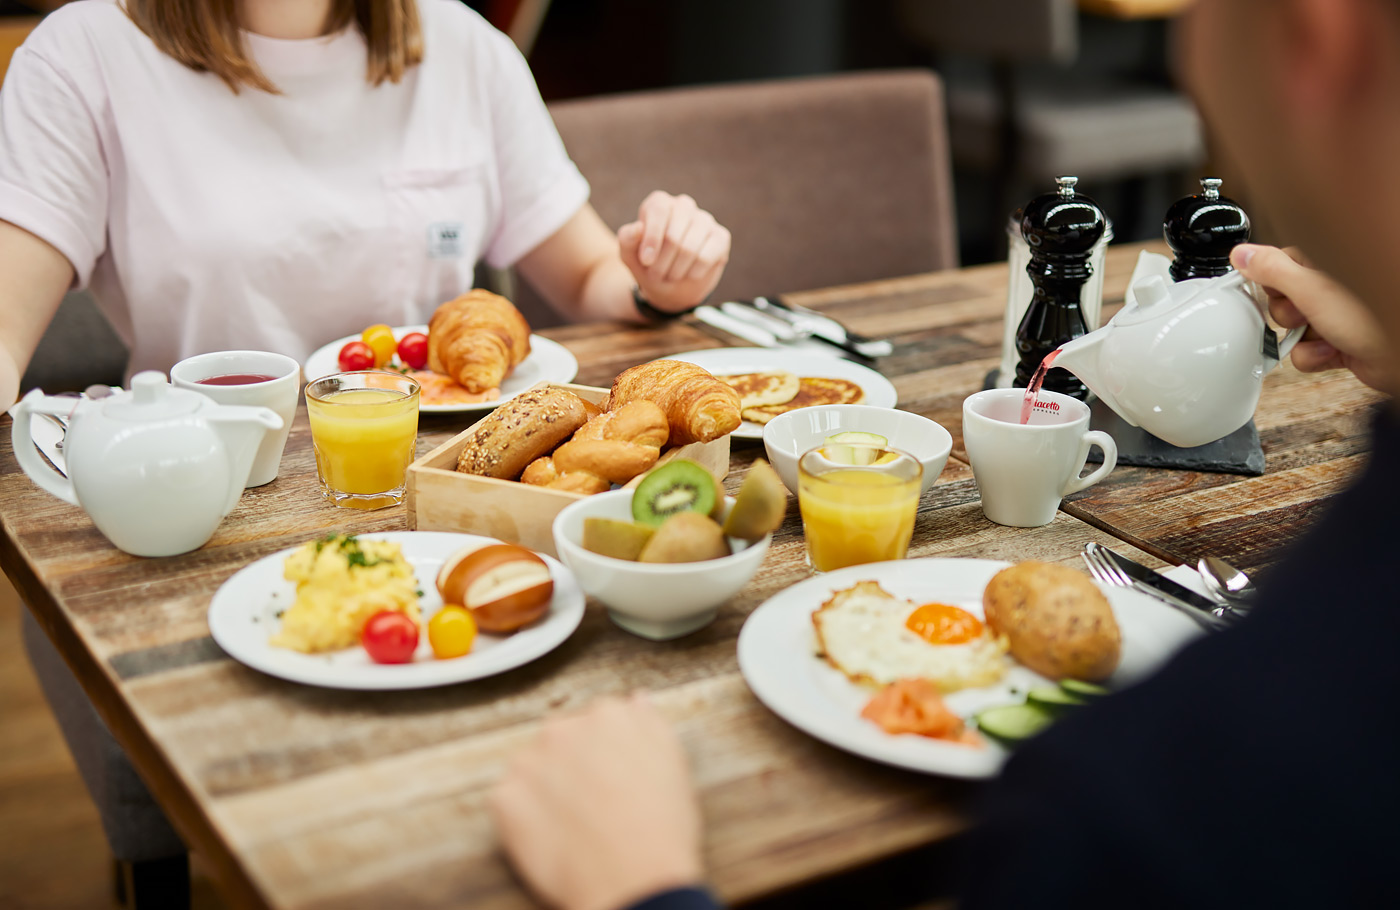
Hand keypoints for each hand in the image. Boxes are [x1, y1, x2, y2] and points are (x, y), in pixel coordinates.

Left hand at [489, 693, 704, 909]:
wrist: (633, 880)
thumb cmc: (660, 827)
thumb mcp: (672, 762)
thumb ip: (648, 722)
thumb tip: (635, 700)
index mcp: (607, 714)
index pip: (596, 722)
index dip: (604, 754)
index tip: (611, 778)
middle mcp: (563, 728)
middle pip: (559, 740)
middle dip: (570, 765)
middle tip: (592, 803)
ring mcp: (528, 762)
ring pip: (530, 768)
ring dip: (543, 788)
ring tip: (571, 824)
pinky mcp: (503, 798)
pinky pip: (508, 801)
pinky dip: (523, 817)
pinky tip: (552, 837)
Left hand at [618, 192, 730, 314]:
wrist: (671, 285)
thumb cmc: (648, 264)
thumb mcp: (629, 255)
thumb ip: (627, 239)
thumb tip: (638, 228)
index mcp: (659, 203)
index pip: (659, 210)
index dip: (652, 238)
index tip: (646, 261)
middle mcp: (683, 205)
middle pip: (674, 235)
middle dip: (662, 263)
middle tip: (656, 275)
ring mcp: (705, 219)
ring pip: (690, 249)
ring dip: (676, 270)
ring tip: (670, 275)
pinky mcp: (720, 236)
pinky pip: (706, 257)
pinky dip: (693, 273)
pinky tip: (689, 274)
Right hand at [1231, 243, 1390, 391]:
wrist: (1399, 357)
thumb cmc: (1371, 318)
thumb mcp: (1311, 289)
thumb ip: (1273, 270)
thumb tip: (1241, 253)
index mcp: (1324, 265)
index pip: (1279, 263)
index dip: (1269, 280)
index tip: (1265, 291)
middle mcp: (1330, 288)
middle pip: (1282, 299)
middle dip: (1286, 315)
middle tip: (1302, 314)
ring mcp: (1335, 316)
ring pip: (1293, 329)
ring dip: (1301, 340)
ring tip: (1322, 336)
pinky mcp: (1338, 342)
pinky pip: (1306, 351)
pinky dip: (1314, 356)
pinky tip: (1332, 352)